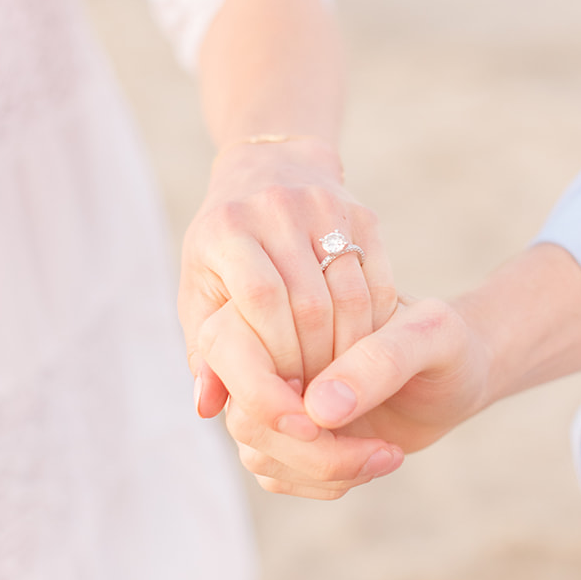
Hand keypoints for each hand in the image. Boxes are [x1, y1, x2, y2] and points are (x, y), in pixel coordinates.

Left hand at [180, 136, 396, 417]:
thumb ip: (205, 352)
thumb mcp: (201, 295)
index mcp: (225, 228)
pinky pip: (379, 284)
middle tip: (315, 402)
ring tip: (338, 387)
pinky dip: (373, 328)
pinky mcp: (363, 213)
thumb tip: (207, 408)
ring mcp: (324, 206)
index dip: (276, 354)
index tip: (282, 397)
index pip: (260, 299)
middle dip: (313, 363)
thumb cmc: (224, 252)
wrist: (270, 172)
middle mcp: (275, 208)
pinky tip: (361, 356)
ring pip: (350, 296)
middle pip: (309, 303)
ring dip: (348, 353)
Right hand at [201, 291, 490, 498]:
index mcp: (285, 306)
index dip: (265, 396)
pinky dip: (325, 482)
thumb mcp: (432, 337)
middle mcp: (267, 353)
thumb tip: (317, 408)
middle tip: (379, 452)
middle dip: (310, 449)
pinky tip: (373, 463)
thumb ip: (380, 360)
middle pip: (246, 416)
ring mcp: (272, 399)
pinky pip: (277, 475)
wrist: (458, 371)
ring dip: (324, 470)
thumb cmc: (447, 340)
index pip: (229, 349)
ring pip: (258, 453)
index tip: (326, 423)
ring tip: (386, 456)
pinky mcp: (286, 438)